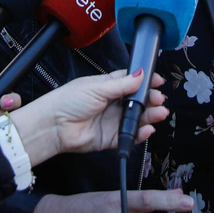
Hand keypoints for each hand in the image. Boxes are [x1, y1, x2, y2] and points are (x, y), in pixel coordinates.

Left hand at [9, 70, 167, 165]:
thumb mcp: (97, 87)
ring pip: (136, 118)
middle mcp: (111, 103)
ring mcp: (111, 120)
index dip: (145, 82)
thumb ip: (121, 84)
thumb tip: (140, 74)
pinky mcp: (110, 138)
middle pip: (137, 101)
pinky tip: (147, 128)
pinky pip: (129, 136)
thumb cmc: (67, 101)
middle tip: (159, 99)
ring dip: (149, 116)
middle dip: (150, 100)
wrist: (54, 126)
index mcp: (107, 86)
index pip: (131, 82)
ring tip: (159, 113)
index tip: (158, 81)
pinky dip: (139, 133)